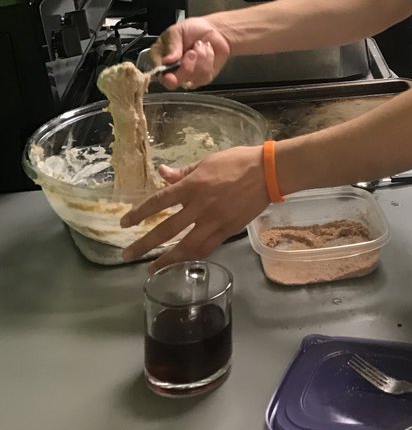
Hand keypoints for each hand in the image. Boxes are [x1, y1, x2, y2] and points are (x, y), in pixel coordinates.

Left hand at [120, 145, 269, 270]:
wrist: (268, 172)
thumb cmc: (237, 161)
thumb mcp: (208, 161)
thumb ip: (184, 172)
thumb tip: (162, 173)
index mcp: (193, 185)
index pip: (159, 201)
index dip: (140, 213)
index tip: (125, 223)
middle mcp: (199, 206)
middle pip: (167, 229)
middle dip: (145, 243)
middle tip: (127, 254)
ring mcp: (214, 221)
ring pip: (186, 246)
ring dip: (166, 259)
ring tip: (151, 268)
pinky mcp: (227, 230)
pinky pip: (206, 248)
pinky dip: (191, 256)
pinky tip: (182, 262)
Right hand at [147, 17, 231, 89]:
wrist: (212, 29)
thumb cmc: (191, 30)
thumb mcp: (177, 30)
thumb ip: (171, 44)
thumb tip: (167, 60)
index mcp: (159, 58)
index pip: (156, 72)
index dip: (163, 71)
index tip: (172, 62)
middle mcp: (170, 71)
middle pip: (171, 82)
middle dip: (185, 66)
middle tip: (191, 52)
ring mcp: (186, 77)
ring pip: (190, 79)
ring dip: (199, 59)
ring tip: (199, 46)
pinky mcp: (201, 79)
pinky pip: (204, 77)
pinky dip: (208, 60)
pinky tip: (206, 51)